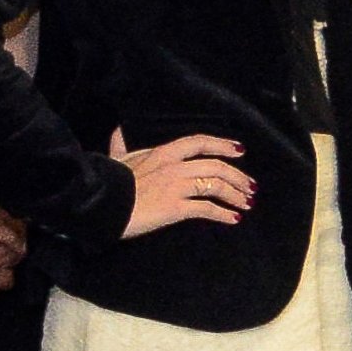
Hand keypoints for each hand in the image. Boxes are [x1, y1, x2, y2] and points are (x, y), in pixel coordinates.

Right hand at [108, 130, 252, 237]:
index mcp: (163, 153)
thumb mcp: (117, 160)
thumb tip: (118, 131)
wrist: (101, 205)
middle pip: (216, 166)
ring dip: (236, 195)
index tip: (239, 150)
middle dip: (238, 176)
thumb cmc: (109, 183)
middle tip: (250, 187)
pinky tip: (233, 218)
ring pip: (216, 186)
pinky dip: (224, 214)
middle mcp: (174, 166)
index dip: (222, 145)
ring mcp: (177, 186)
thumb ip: (122, 146)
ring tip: (246, 204)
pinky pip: (207, 209)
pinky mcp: (176, 208)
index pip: (200, 143)